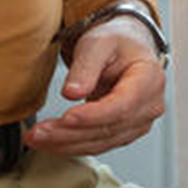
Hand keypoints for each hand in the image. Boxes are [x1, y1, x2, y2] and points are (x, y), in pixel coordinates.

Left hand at [25, 17, 165, 155]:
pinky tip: (50, 141)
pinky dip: (72, 145)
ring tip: (37, 138)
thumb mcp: (99, 43)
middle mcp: (150, 106)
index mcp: (149, 79)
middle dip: (70, 133)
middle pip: (109, 128)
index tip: (67, 118)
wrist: (126, 49)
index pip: (123, 105)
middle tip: (39, 133)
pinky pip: (98, 144)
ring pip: (101, 142)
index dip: (94, 116)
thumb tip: (71, 93)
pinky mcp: (125, 133)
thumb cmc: (116, 42)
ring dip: (66, 144)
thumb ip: (86, 66)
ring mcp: (139, 123)